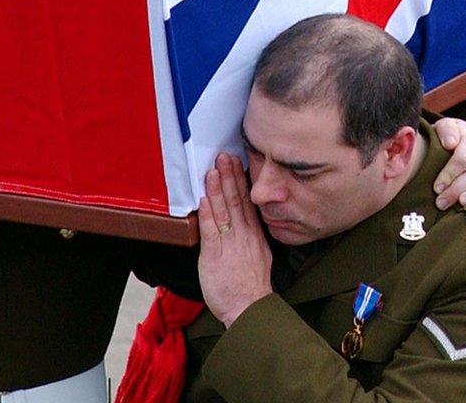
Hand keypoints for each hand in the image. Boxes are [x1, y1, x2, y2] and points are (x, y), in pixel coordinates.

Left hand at [196, 153, 273, 326]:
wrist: (249, 308)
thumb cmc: (251, 288)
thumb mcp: (260, 257)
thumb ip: (252, 239)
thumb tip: (247, 225)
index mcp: (255, 236)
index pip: (249, 203)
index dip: (242, 182)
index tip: (238, 164)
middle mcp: (244, 236)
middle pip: (237, 201)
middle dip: (230, 177)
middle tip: (225, 157)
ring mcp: (230, 245)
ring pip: (224, 211)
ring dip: (218, 188)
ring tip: (213, 170)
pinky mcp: (215, 256)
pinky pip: (211, 230)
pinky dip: (208, 213)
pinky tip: (205, 198)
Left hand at [432, 118, 465, 206]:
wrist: (464, 136)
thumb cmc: (451, 137)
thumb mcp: (445, 127)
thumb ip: (445, 131)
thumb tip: (450, 143)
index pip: (463, 158)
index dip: (449, 174)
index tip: (437, 188)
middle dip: (458, 188)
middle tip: (442, 202)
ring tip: (463, 203)